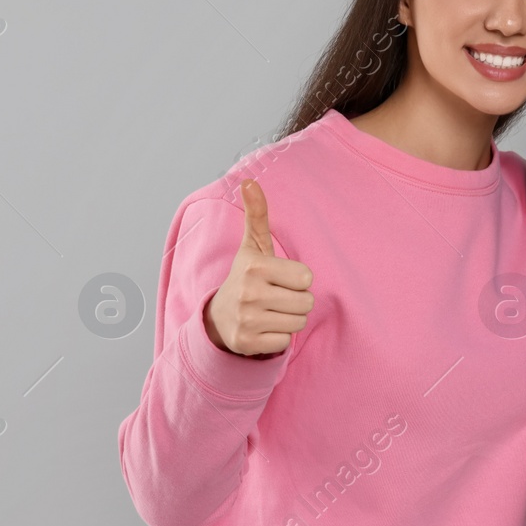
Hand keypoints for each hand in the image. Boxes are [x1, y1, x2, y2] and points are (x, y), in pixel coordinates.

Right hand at [203, 178, 313, 356]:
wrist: (218, 317)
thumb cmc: (247, 276)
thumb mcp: (253, 245)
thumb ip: (257, 214)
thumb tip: (249, 181)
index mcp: (254, 267)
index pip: (307, 278)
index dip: (297, 278)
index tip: (279, 278)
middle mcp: (248, 294)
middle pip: (306, 302)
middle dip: (296, 300)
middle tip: (275, 296)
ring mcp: (246, 321)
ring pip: (299, 322)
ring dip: (289, 318)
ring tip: (270, 311)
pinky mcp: (247, 344)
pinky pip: (286, 341)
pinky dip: (279, 337)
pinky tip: (263, 327)